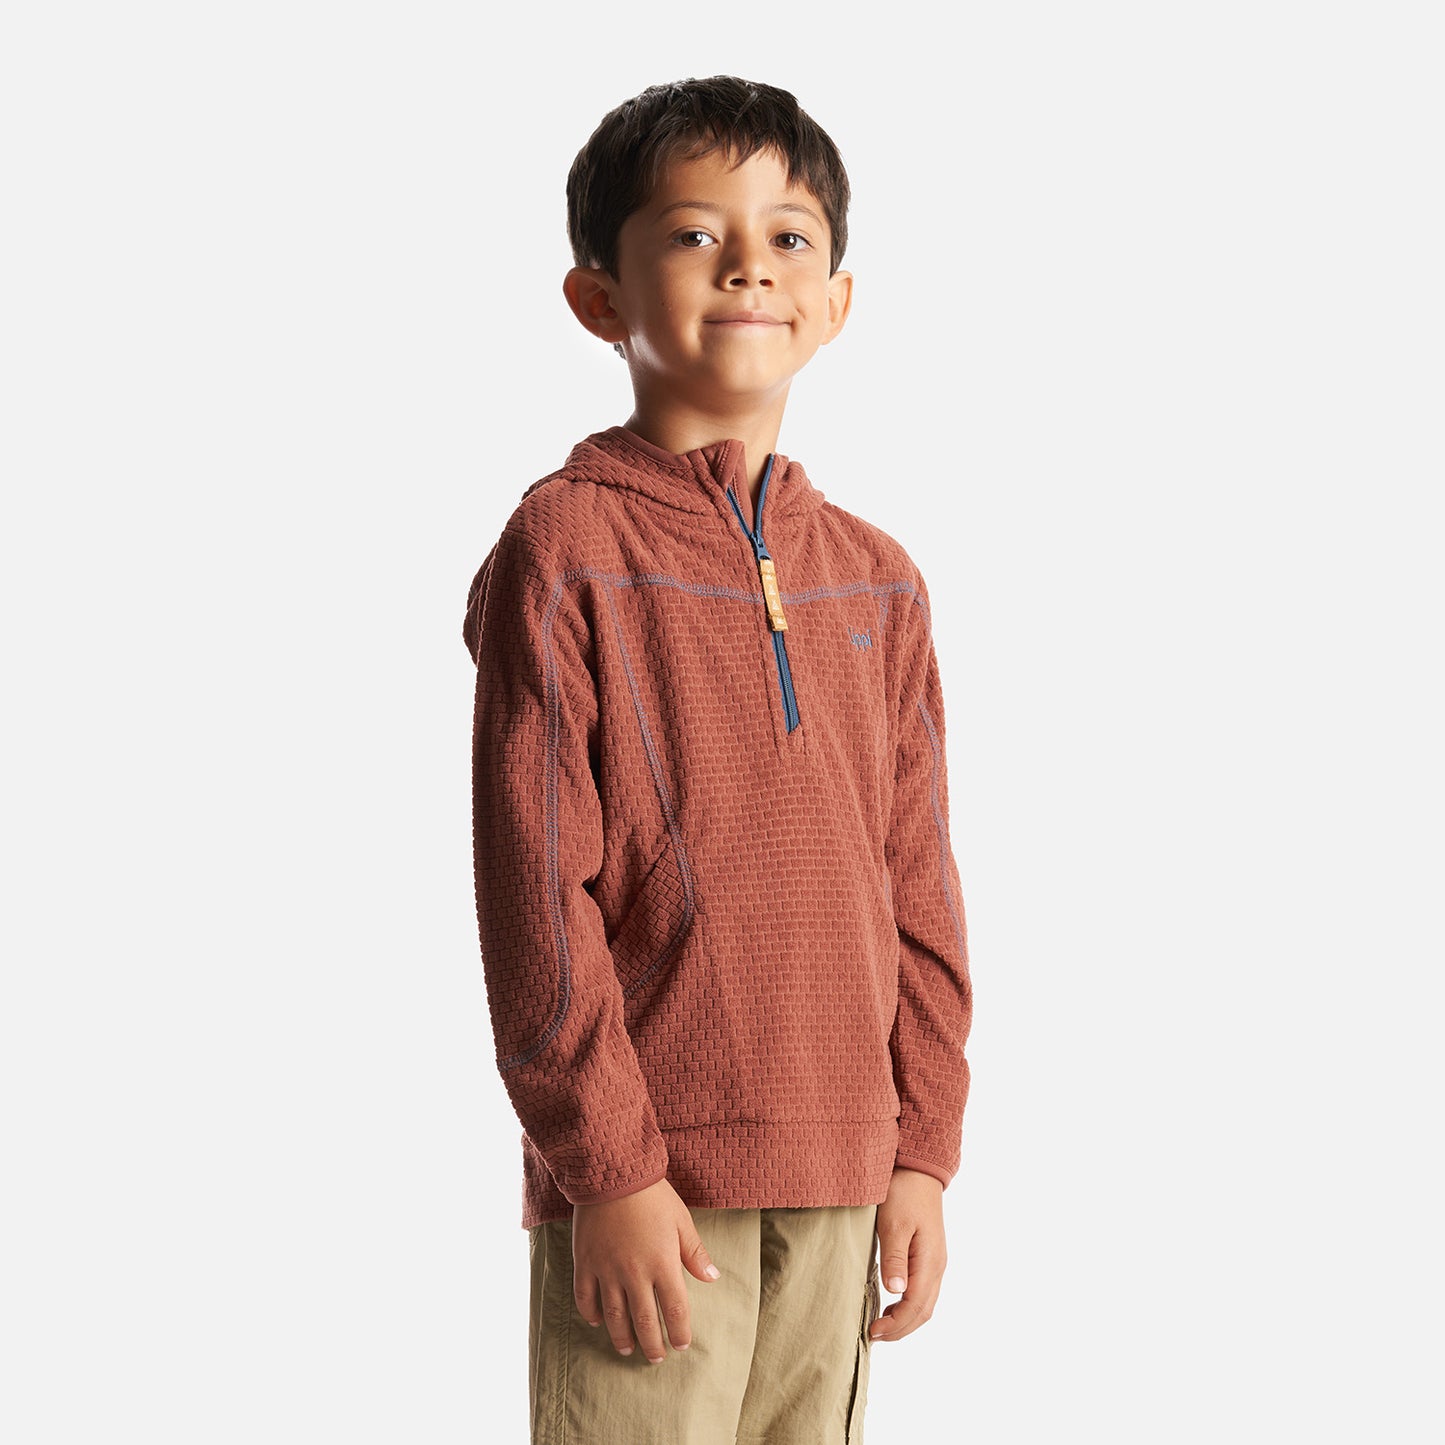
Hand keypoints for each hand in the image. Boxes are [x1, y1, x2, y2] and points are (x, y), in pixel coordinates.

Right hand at [571, 1178, 721, 1363]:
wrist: (612, 1173)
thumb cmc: (652, 1194)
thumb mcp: (681, 1220)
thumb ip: (695, 1253)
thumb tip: (712, 1278)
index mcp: (662, 1263)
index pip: (675, 1310)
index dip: (679, 1332)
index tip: (681, 1345)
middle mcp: (634, 1273)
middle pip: (644, 1321)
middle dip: (651, 1344)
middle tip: (655, 1358)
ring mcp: (607, 1270)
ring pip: (614, 1316)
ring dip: (622, 1337)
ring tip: (627, 1350)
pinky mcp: (585, 1262)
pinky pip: (586, 1297)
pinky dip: (591, 1313)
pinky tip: (598, 1321)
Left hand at [869, 1166, 946, 1343]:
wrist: (918, 1168)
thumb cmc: (903, 1192)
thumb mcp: (893, 1223)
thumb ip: (895, 1258)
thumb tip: (896, 1292)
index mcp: (930, 1262)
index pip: (915, 1307)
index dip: (895, 1325)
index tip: (872, 1332)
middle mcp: (937, 1266)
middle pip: (923, 1311)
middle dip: (900, 1329)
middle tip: (873, 1336)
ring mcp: (935, 1261)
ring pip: (925, 1303)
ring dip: (904, 1320)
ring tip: (880, 1326)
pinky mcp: (928, 1255)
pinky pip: (922, 1290)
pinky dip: (908, 1305)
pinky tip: (891, 1303)